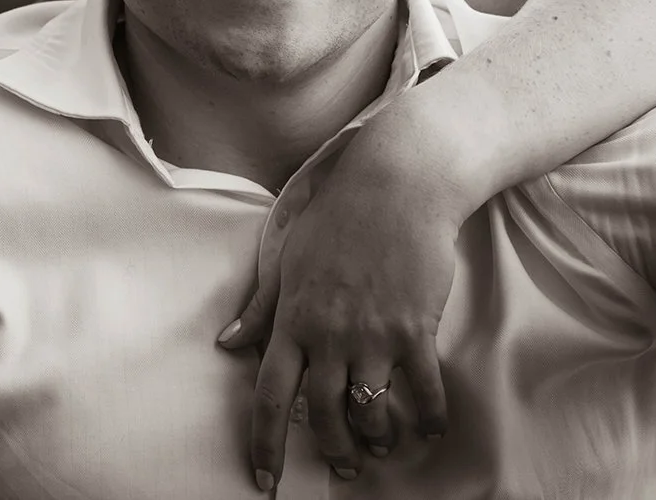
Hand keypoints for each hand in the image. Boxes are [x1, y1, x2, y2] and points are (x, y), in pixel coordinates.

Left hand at [218, 114, 470, 488]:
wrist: (395, 186)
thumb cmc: (336, 217)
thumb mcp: (286, 259)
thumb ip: (260, 307)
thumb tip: (227, 343)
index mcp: (291, 320)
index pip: (269, 396)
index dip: (265, 445)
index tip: (263, 483)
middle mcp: (328, 335)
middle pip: (323, 416)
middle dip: (331, 451)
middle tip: (341, 467)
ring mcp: (372, 334)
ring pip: (370, 411)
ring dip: (376, 439)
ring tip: (381, 446)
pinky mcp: (414, 328)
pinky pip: (422, 390)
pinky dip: (427, 416)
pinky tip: (428, 427)